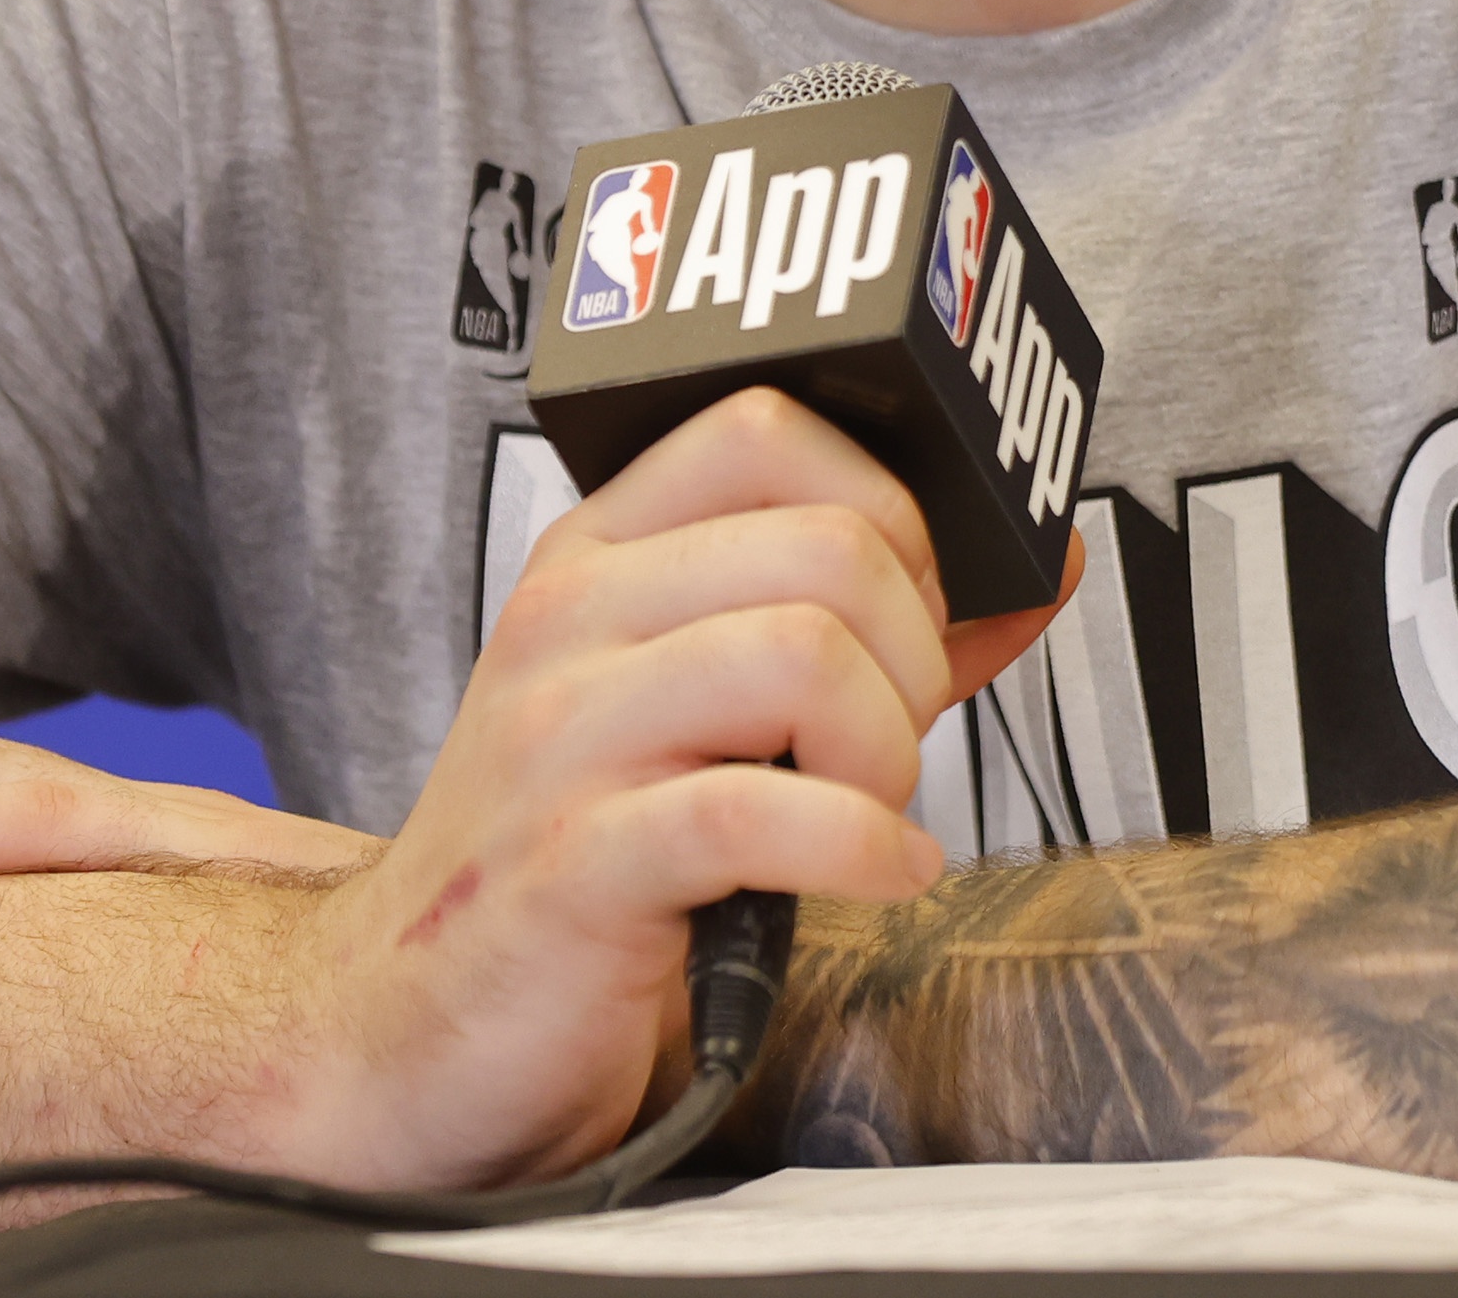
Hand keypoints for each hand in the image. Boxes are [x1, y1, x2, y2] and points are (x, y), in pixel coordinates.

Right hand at [277, 389, 1069, 1190]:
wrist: (411, 1030)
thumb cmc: (581, 859)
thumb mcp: (712, 716)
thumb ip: (875, 637)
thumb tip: (1046, 566)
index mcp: (596, 557)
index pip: (765, 428)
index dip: (890, 506)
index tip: (917, 607)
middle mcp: (569, 621)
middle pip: (825, 545)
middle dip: (914, 651)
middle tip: (893, 739)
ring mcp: (560, 739)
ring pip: (803, 654)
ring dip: (890, 748)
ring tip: (873, 807)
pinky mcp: (574, 866)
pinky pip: (759, 813)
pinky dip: (862, 847)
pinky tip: (877, 873)